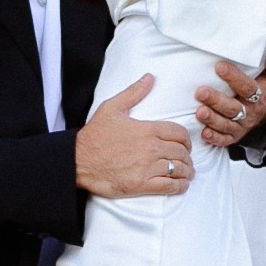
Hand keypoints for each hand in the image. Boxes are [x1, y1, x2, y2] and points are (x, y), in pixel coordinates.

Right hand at [75, 78, 194, 199]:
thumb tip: (149, 78)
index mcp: (147, 129)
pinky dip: (180, 186)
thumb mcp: (112, 108)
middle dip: (187, 157)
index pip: (179, 134)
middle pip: (182, 152)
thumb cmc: (95, 135)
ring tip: (187, 173)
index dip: (186, 140)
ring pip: (179, 169)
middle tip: (186, 160)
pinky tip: (181, 185)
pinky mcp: (141, 185)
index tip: (186, 145)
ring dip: (186, 172)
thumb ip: (133, 93)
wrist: (78, 160)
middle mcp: (151, 148)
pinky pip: (170, 186)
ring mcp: (147, 167)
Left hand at [196, 49, 265, 151]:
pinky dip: (214, 138)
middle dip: (217, 100)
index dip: (234, 78)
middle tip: (201, 92)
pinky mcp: (233, 136)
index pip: (248, 88)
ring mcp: (240, 125)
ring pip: (226, 124)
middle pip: (233, 108)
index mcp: (260, 97)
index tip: (220, 67)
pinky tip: (204, 132)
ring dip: (212, 119)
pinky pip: (224, 139)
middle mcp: (249, 112)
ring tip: (200, 112)